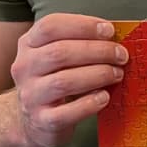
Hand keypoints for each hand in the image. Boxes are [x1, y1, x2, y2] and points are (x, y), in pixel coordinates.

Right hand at [10, 14, 126, 146]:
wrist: (33, 120)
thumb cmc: (54, 80)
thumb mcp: (57, 56)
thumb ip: (78, 43)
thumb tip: (115, 37)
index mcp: (29, 44)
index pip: (50, 26)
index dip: (83, 25)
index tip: (109, 30)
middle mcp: (25, 67)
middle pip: (60, 52)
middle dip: (97, 51)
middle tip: (121, 55)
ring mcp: (30, 95)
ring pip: (64, 81)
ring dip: (98, 75)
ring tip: (117, 74)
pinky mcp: (42, 120)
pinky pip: (67, 112)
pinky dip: (90, 104)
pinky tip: (104, 97)